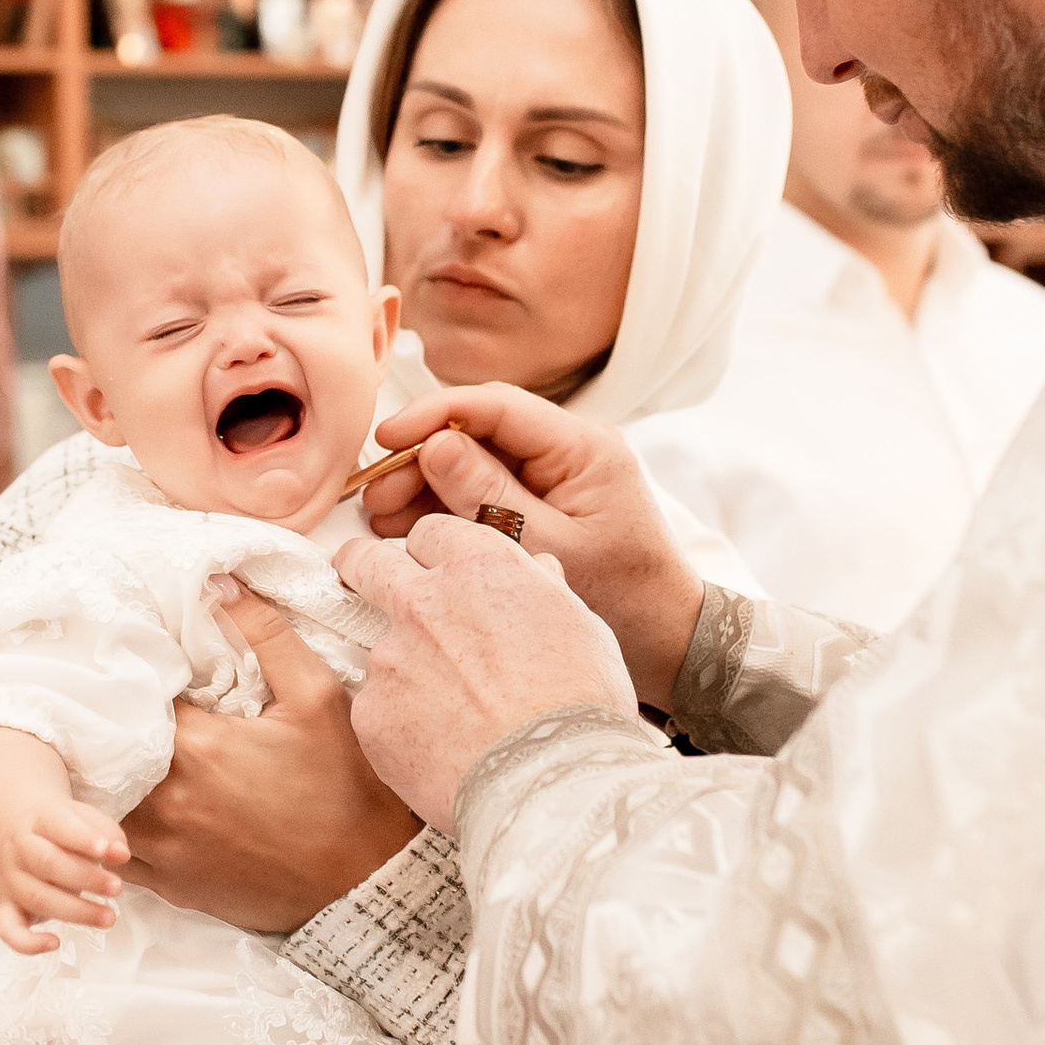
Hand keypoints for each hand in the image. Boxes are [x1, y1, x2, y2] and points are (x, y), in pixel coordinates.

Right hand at [0, 728, 129, 954]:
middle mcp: (19, 849)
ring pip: (37, 898)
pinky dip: (27, 942)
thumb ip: (106, 832)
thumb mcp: (84, 819)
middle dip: (86, 878)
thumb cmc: (61, 830)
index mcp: (39, 820)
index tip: (107, 850)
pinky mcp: (8, 907)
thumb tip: (121, 854)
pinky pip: (7, 929)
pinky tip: (54, 944)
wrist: (18, 834)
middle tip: (117, 887)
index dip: (83, 839)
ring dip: (75, 911)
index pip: (58, 825)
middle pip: (47, 863)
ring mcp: (11, 880)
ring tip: (108, 917)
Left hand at [120, 585, 416, 930]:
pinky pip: (113, 853)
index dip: (130, 678)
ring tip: (112, 754)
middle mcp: (166, 801)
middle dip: (110, 726)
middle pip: (104, 751)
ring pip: (98, 806)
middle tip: (117, 705)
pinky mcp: (169, 884)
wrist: (368, 881)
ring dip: (103, 778)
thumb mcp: (318, 697)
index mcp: (196, 748)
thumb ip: (265, 634)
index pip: (130, 698)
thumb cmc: (348, 788)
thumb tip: (219, 583)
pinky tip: (124, 806)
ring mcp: (162, 849)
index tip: (136, 666)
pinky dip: (108, 829)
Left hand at [337, 516, 629, 835]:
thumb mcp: (582, 627)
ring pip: (379, 648)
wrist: (552, 780)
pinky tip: (438, 747)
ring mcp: (391, 656)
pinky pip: (377, 708)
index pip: (429, 533)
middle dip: (363, 571)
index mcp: (480, 566)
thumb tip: (536, 572)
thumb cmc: (581, 706)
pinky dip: (399, 723)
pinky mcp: (372, 711)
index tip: (432, 572)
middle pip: (365, 563)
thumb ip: (543, 591)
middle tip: (369, 591)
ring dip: (401, 668)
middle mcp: (424, 601)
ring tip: (448, 712)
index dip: (432, 555)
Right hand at [363, 383, 703, 711]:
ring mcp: (552, 476)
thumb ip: (491, 496)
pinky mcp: (540, 502)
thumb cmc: (625, 597)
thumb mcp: (549, 547)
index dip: (434, 414)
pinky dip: (445, 509)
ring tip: (384, 519)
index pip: (496, 405)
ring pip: (473, 461)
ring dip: (425, 485)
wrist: (667, 639)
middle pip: (478, 432)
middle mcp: (567, 450)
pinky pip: (483, 491)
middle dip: (420, 458)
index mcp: (582, 447)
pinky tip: (409, 530)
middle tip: (376, 495)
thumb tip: (435, 447)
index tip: (387, 437)